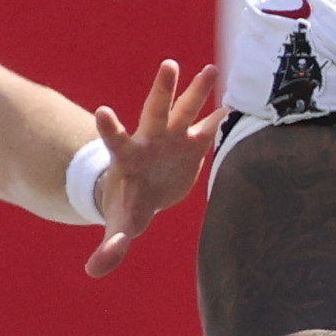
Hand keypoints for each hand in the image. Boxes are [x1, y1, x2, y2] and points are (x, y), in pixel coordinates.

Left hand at [82, 60, 222, 278]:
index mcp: (129, 157)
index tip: (101, 112)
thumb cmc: (128, 207)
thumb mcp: (119, 226)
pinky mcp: (194, 144)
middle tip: (169, 64)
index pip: (116, 139)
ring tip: (213, 69)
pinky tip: (241, 99)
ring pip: (186, 109)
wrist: (145, 193)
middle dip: (163, 89)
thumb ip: (110, 246)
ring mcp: (174, 138)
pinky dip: (224, 115)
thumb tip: (94, 270)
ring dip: (199, 90)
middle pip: (156, 111)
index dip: (110, 127)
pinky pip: (211, 126)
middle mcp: (151, 139)